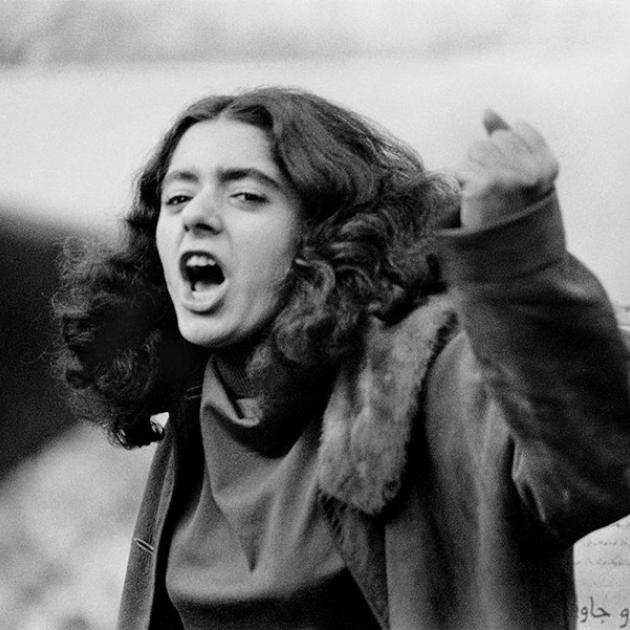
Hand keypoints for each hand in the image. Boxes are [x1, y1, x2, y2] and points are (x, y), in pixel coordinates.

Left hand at [455, 110, 558, 228]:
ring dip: (472, 169)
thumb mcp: (520, 175)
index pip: (517, 130)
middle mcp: (532, 171)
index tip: (509, 179)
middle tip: (494, 192)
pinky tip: (470, 200)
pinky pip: (461, 167)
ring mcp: (509, 179)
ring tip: (481, 194)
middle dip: (488, 160)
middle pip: (495, 139)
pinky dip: (460, 182)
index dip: (506, 151)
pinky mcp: (483, 186)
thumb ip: (507, 140)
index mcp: (548, 166)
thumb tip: (486, 111)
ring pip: (476, 148)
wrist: (501, 258)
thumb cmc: (509, 213)